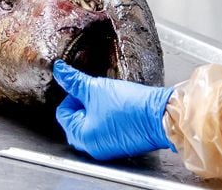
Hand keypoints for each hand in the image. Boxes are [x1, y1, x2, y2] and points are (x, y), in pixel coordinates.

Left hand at [53, 60, 174, 160]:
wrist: (161, 116)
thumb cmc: (131, 106)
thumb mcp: (97, 88)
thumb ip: (74, 81)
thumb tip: (60, 72)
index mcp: (82, 137)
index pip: (63, 113)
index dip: (73, 96)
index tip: (87, 88)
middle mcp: (91, 148)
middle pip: (75, 121)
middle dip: (83, 105)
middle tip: (97, 93)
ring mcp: (106, 149)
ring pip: (90, 125)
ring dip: (95, 111)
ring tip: (109, 99)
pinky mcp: (119, 146)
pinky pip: (104, 130)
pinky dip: (107, 119)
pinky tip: (118, 108)